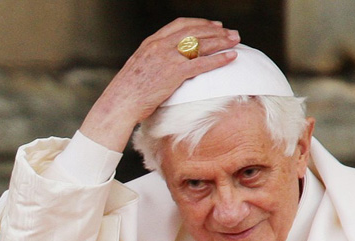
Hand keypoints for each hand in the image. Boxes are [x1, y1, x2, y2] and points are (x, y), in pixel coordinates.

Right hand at [80, 18, 240, 151]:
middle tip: (232, 33)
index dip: (200, 24)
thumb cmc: (127, 93)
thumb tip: (165, 66)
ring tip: (235, 41)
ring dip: (221, 41)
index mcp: (151, 42)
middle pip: (194, 31)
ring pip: (201, 44)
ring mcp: (167, 58)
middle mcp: (160, 45)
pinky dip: (219, 59)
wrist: (119, 103)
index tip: (214, 26)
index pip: (180, 25)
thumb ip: (153, 62)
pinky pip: (201, 63)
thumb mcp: (139, 69)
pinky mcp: (173, 73)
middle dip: (216, 31)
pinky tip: (230, 57)